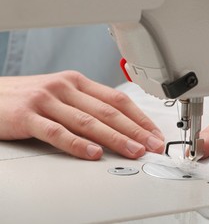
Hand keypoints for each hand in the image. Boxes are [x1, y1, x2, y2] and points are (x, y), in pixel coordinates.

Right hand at [0, 71, 164, 159]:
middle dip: (135, 130)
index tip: (155, 133)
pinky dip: (78, 144)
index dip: (140, 117)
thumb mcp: (63, 94)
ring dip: (115, 138)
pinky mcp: (28, 115)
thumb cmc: (28, 98)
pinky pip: (57, 132)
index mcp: (78, 82)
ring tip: (133, 151)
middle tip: (153, 145)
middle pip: (109, 110)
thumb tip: (119, 126)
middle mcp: (66, 87)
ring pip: (88, 121)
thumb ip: (88, 107)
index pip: (117, 99)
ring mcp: (47, 100)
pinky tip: (94, 153)